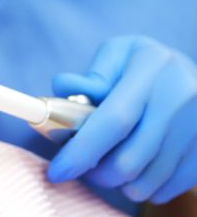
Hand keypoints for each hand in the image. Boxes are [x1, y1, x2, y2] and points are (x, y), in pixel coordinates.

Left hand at [48, 36, 196, 203]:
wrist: (193, 74)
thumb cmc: (143, 65)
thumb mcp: (118, 54)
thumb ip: (90, 76)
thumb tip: (63, 90)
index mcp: (151, 68)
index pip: (114, 120)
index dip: (82, 150)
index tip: (58, 170)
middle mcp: (179, 97)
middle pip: (129, 160)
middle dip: (96, 173)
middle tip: (85, 166)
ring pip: (146, 180)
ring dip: (118, 183)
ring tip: (109, 166)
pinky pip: (166, 188)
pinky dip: (143, 188)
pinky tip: (135, 170)